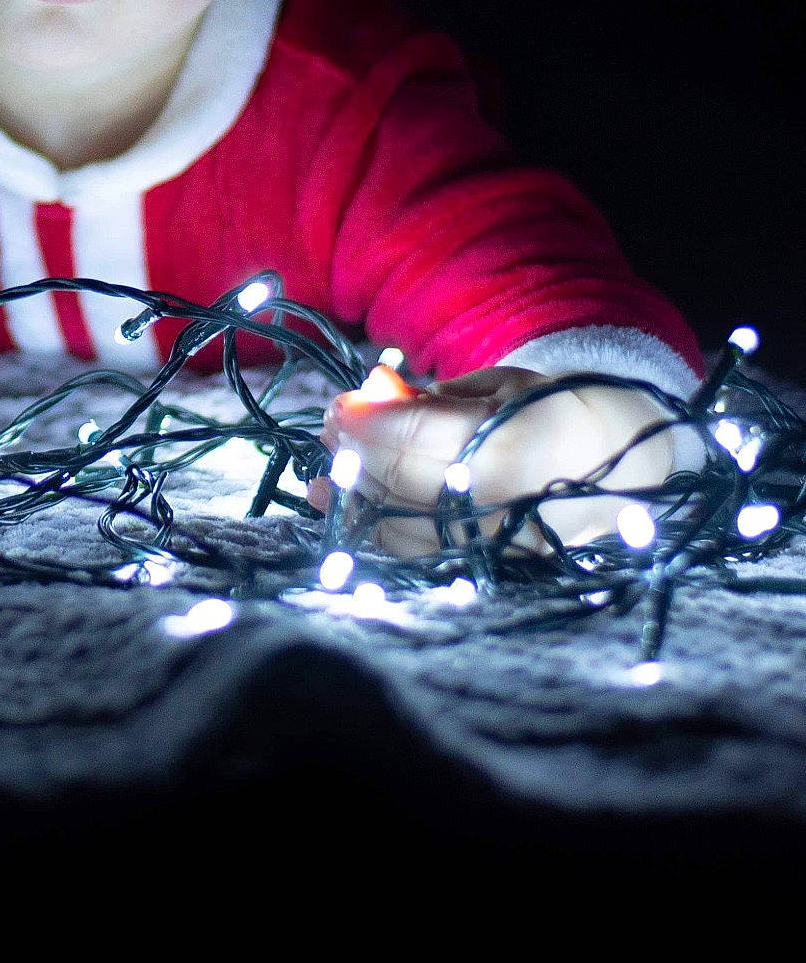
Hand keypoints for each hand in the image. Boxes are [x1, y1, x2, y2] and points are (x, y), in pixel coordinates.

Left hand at [309, 365, 676, 553]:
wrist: (634, 472)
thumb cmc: (556, 411)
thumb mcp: (501, 387)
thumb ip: (432, 397)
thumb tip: (371, 391)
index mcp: (516, 444)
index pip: (413, 439)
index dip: (363, 422)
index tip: (339, 406)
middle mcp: (508, 505)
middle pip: (401, 483)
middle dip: (355, 455)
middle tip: (331, 431)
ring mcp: (502, 549)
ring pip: (404, 530)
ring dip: (356, 501)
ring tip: (328, 478)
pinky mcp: (495, 575)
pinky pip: (422, 558)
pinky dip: (381, 534)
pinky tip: (355, 512)